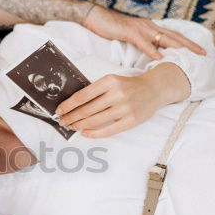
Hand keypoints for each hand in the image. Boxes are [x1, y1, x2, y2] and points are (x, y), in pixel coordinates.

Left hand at [56, 64, 188, 137]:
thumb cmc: (129, 86)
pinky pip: (108, 131)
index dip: (68, 105)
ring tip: (71, 127)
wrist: (155, 89)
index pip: (83, 95)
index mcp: (110, 81)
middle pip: (86, 110)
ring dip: (79, 125)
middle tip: (62, 121)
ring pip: (95, 121)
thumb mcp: (112, 81)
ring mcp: (125, 108)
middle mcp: (117, 94)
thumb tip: (72, 104)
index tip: (59, 110)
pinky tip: (85, 133)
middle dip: (71, 117)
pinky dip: (93, 133)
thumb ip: (96, 90)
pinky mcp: (131, 121)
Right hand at [83, 6, 204, 59]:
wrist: (94, 16)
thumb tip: (151, 55)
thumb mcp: (130, 36)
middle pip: (175, 36)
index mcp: (150, 27)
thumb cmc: (110, 27)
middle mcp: (149, 26)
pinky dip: (153, 51)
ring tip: (189, 56)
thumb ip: (142, 43)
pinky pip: (144, 43)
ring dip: (178, 47)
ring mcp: (140, 28)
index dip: (187, 42)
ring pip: (164, 38)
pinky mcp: (130, 31)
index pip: (173, 35)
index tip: (199, 51)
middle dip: (190, 45)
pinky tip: (160, 58)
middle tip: (204, 53)